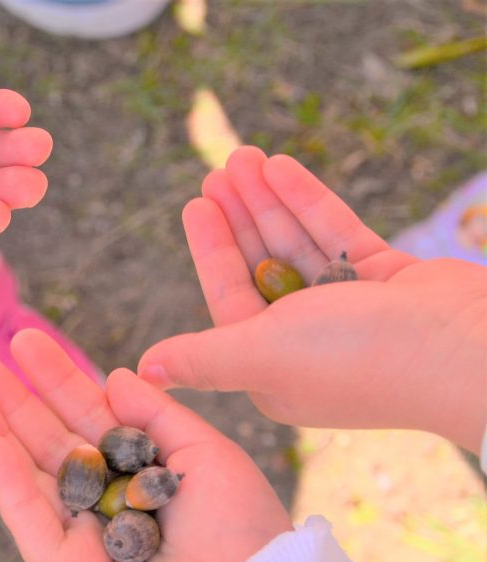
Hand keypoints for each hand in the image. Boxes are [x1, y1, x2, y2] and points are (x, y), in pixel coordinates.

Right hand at [0, 329, 289, 561]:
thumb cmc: (242, 533)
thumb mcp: (208, 455)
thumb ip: (156, 415)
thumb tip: (115, 376)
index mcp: (140, 473)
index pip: (88, 417)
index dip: (56, 380)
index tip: (24, 341)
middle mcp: (106, 501)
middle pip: (48, 442)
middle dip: (11, 401)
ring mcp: (81, 537)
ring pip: (27, 474)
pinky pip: (29, 517)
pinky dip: (5, 475)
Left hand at [138, 147, 486, 450]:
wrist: (466, 351)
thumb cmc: (354, 358)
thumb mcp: (260, 354)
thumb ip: (201, 358)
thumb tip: (142, 372)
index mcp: (271, 369)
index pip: (229, 297)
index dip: (211, 249)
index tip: (194, 204)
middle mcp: (307, 342)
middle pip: (262, 266)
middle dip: (239, 217)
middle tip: (217, 169)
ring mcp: (351, 313)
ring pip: (299, 246)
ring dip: (270, 201)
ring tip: (243, 155)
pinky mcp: (388, 284)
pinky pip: (339, 236)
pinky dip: (310, 204)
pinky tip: (283, 168)